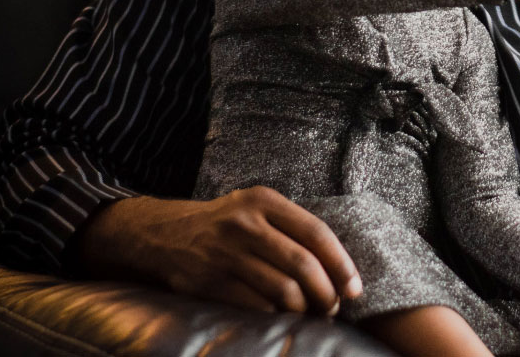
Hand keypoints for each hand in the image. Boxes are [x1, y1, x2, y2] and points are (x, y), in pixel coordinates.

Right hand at [73, 187, 360, 313]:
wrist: (164, 234)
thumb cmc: (226, 224)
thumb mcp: (257, 209)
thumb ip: (292, 228)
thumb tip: (338, 267)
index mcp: (264, 201)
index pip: (316, 233)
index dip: (341, 264)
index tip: (355, 289)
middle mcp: (245, 223)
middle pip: (302, 265)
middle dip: (326, 293)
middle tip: (334, 308)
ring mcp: (225, 253)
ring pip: (282, 290)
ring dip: (305, 310)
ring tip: (313, 316)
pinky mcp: (208, 281)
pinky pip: (255, 307)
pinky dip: (277, 317)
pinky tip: (283, 319)